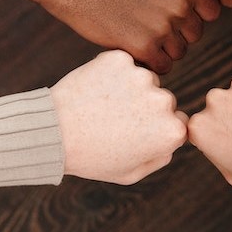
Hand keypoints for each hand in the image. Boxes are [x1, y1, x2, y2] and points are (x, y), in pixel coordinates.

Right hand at [39, 0, 219, 73]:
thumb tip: (197, 1)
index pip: (211, 12)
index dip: (194, 15)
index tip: (173, 14)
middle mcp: (180, 3)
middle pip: (194, 34)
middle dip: (176, 33)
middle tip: (147, 24)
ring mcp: (162, 26)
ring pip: (178, 53)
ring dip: (162, 49)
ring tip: (136, 34)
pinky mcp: (142, 46)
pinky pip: (161, 67)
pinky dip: (149, 63)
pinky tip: (132, 48)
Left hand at [50, 51, 187, 183]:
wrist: (53, 133)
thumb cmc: (91, 158)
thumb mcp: (131, 173)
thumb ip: (161, 156)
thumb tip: (175, 135)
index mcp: (171, 131)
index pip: (178, 121)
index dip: (157, 128)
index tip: (136, 133)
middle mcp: (163, 101)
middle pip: (165, 99)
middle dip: (146, 107)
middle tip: (116, 120)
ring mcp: (141, 77)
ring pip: (144, 80)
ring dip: (130, 88)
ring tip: (104, 106)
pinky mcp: (120, 59)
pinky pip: (123, 64)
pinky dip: (112, 73)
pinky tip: (96, 90)